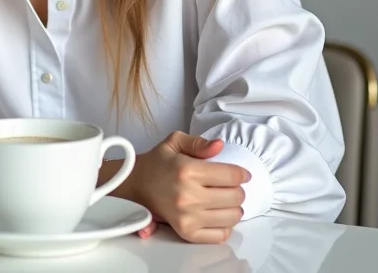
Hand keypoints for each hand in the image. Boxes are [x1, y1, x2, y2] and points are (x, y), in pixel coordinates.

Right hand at [129, 131, 249, 243]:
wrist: (136, 184)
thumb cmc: (157, 162)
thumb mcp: (175, 142)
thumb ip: (199, 142)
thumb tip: (219, 145)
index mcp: (187, 170)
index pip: (231, 175)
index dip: (242, 174)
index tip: (242, 174)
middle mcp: (188, 195)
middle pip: (235, 196)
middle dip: (237, 189)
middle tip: (230, 186)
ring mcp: (188, 216)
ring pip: (232, 217)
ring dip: (234, 207)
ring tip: (225, 200)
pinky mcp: (186, 232)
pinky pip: (220, 235)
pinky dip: (225, 226)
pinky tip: (218, 215)